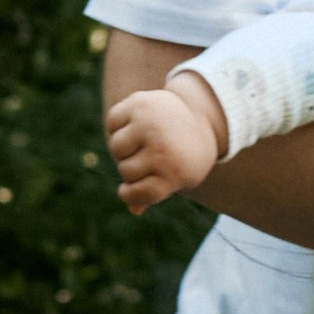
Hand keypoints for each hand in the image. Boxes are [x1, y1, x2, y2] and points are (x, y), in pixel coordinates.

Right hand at [106, 74, 227, 212]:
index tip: (129, 191)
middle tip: (148, 157)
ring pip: (116, 148)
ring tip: (141, 141)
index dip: (131, 195)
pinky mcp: (139, 103)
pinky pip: (112, 123)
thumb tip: (134, 210)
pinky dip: (118, 126)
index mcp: (175, 173)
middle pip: (126, 171)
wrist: (201, 115)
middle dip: (132, 168)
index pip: (139, 194)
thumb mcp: (178, 179)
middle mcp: (163, 149)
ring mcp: (150, 124)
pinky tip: (135, 124)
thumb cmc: (186, 155)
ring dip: (123, 148)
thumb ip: (153, 194)